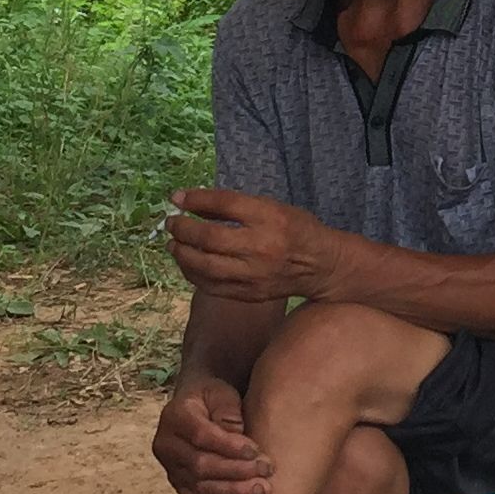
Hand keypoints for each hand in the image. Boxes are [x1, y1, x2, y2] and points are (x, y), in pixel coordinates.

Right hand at [152, 377, 272, 493]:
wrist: (197, 405)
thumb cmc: (213, 397)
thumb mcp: (220, 393)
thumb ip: (226, 409)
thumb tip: (236, 431)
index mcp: (175, 417)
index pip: (201, 436)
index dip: (228, 445)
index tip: (254, 450)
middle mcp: (167, 444)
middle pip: (201, 464)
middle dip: (236, 470)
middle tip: (265, 470)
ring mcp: (170, 467)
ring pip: (199, 485)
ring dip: (231, 491)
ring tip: (261, 490)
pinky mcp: (178, 484)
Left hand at [165, 188, 346, 302]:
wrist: (322, 266)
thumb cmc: (295, 230)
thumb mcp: (270, 207)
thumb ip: (232, 206)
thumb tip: (186, 201)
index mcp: (270, 218)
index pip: (225, 204)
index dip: (195, 200)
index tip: (176, 199)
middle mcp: (262, 246)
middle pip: (209, 238)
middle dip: (183, 229)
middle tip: (172, 224)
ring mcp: (255, 274)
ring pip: (205, 266)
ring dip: (182, 254)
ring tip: (174, 245)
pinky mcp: (249, 293)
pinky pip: (210, 286)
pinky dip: (192, 274)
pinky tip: (188, 263)